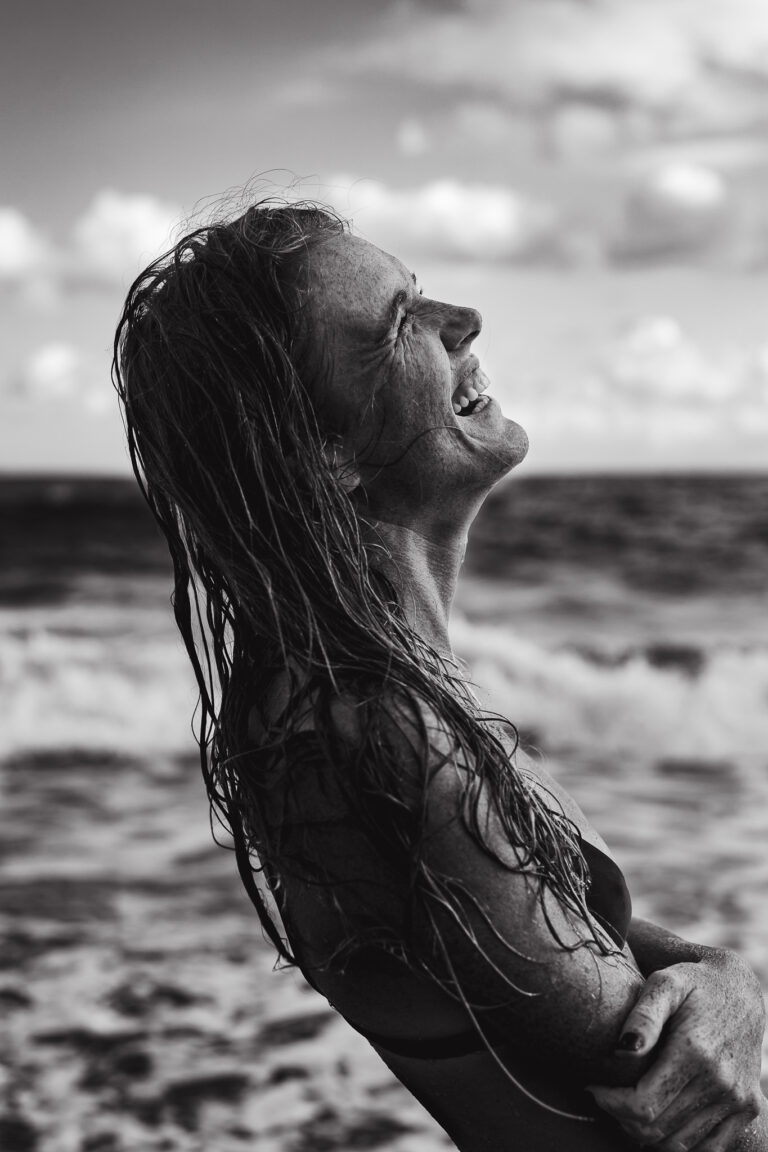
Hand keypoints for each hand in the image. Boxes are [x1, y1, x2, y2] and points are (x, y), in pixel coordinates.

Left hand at [588, 949, 765, 1150]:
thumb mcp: (665, 982)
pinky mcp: (748, 1108)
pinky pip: (710, 1149)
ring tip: (628, 1108)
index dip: (610, 1103)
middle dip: (622, 1118)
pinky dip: (680, 1143)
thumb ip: (643, 1015)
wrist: (742, 991)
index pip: (642, 1104)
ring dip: (647, 1134)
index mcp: (694, 1051)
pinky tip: (660, 1120)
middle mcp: (720, 1081)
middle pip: (657, 1128)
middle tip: (607, 1098)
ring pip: (680, 1144)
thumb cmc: (694, 984)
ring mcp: (737, 1099)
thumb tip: (622, 1049)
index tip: (594, 1087)